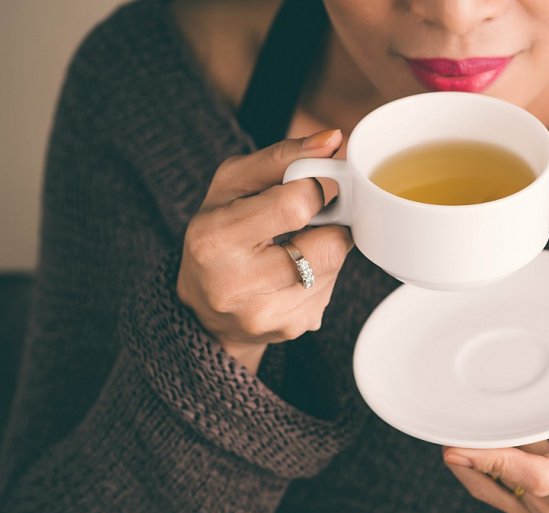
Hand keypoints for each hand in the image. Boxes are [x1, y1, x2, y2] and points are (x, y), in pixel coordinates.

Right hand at [176, 128, 353, 371]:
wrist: (204, 307)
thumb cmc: (219, 232)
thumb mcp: (233, 184)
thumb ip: (283, 156)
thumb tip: (333, 139)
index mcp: (215, 238)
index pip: (295, 206)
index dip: (316, 189)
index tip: (314, 185)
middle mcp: (238, 285)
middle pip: (328, 245)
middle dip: (328, 224)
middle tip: (310, 218)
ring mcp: (268, 314)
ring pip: (335, 266)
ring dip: (326, 248)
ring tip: (294, 247)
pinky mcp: (293, 328)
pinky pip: (332, 290)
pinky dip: (322, 275)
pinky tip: (293, 275)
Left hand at [442, 269, 548, 512]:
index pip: (539, 475)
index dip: (494, 459)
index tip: (459, 439)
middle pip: (509, 479)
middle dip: (472, 450)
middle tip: (443, 418)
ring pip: (500, 490)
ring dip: (474, 460)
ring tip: (449, 427)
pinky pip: (505, 502)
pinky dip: (481, 477)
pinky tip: (465, 454)